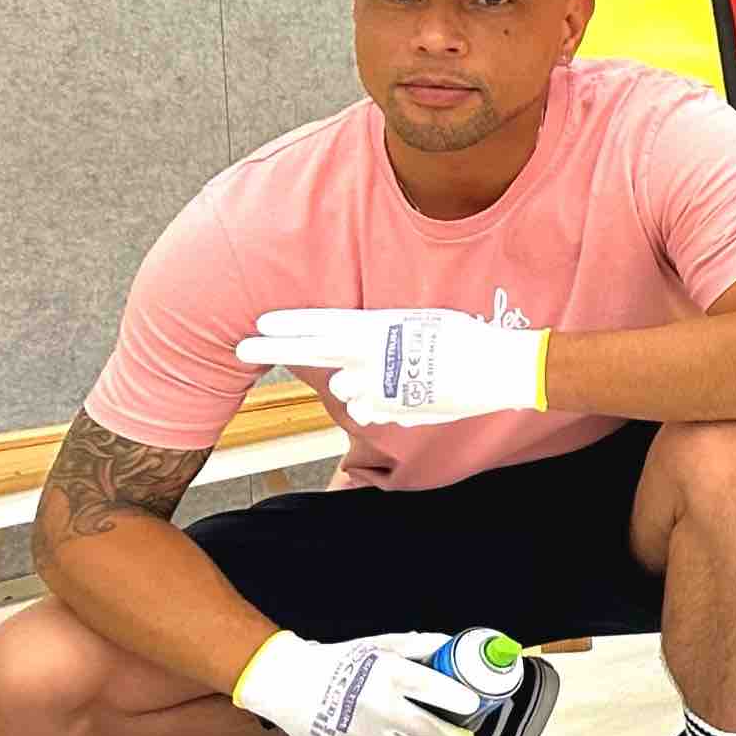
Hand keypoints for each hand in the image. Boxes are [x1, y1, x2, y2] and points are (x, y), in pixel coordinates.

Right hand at [233, 629, 483, 735]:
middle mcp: (380, 709)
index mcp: (389, 675)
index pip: (437, 690)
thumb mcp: (380, 644)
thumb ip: (421, 646)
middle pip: (432, 732)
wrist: (288, 685)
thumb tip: (452, 647)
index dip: (462, 700)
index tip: (473, 704)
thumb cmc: (335, 664)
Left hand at [239, 307, 547, 427]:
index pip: (319, 325)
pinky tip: (399, 394)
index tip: (260, 324)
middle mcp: (365, 358)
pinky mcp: (387, 411)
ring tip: (386, 374)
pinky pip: (366, 410)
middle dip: (271, 349)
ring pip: (343, 389)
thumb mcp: (418, 324)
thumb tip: (356, 362)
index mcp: (373, 329)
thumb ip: (379, 340)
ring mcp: (373, 388)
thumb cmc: (464, 337)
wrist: (495, 368)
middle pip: (309, 352)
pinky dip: (375, 404)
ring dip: (353, 383)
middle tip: (241, 347)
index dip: (288, 325)